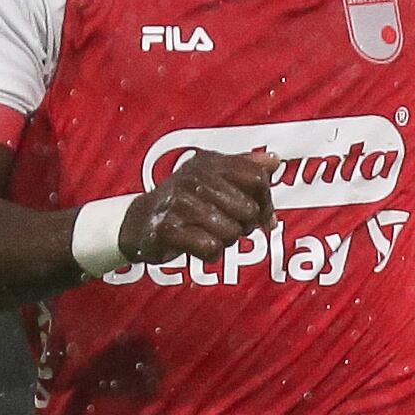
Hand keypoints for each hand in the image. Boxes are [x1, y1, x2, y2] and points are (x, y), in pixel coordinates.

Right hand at [123, 149, 277, 261]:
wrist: (140, 221)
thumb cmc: (184, 201)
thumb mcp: (213, 177)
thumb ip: (245, 168)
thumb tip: (275, 161)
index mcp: (209, 163)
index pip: (257, 179)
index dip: (266, 203)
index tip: (263, 217)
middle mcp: (194, 178)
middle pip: (248, 209)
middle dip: (245, 225)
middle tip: (229, 226)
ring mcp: (179, 203)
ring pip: (232, 231)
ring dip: (227, 241)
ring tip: (211, 234)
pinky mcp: (167, 229)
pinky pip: (210, 247)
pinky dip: (211, 253)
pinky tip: (200, 246)